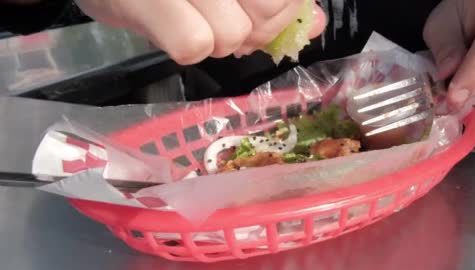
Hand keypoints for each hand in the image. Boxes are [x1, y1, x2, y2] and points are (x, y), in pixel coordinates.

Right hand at [75, 0, 325, 64]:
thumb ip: (274, 0)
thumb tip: (315, 22)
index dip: (284, 13)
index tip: (262, 17)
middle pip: (268, 11)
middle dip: (255, 29)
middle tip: (227, 21)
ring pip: (234, 33)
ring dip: (220, 39)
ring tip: (196, 21)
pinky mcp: (144, 5)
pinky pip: (193, 46)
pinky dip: (189, 46)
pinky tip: (176, 31)